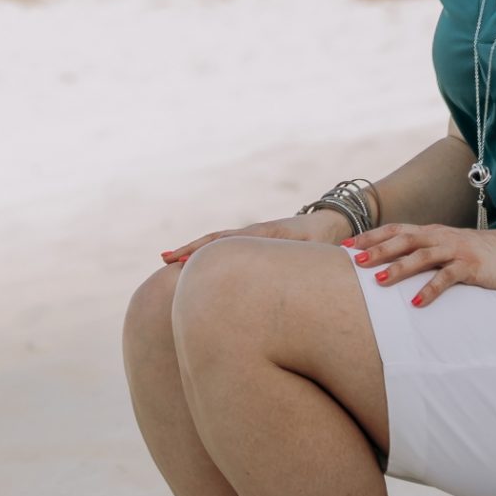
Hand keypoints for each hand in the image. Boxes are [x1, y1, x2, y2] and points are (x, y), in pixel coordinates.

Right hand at [159, 209, 351, 265]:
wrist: (330, 223)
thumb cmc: (324, 241)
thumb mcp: (315, 250)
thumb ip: (305, 260)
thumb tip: (299, 272)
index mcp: (263, 234)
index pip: (228, 241)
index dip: (207, 250)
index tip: (185, 259)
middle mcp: (252, 234)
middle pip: (215, 240)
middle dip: (190, 250)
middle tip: (165, 259)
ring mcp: (251, 238)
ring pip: (216, 244)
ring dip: (194, 252)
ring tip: (168, 261)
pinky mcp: (253, 243)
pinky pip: (225, 248)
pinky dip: (208, 254)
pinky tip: (194, 265)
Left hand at [344, 222, 495, 306]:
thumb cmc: (480, 253)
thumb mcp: (449, 247)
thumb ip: (426, 251)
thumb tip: (397, 263)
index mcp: (432, 232)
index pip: (395, 230)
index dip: (371, 237)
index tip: (346, 246)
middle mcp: (440, 237)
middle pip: (402, 240)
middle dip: (376, 250)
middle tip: (353, 261)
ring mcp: (455, 250)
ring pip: (421, 257)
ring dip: (398, 268)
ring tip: (378, 281)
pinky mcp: (470, 266)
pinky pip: (446, 278)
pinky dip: (430, 290)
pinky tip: (416, 303)